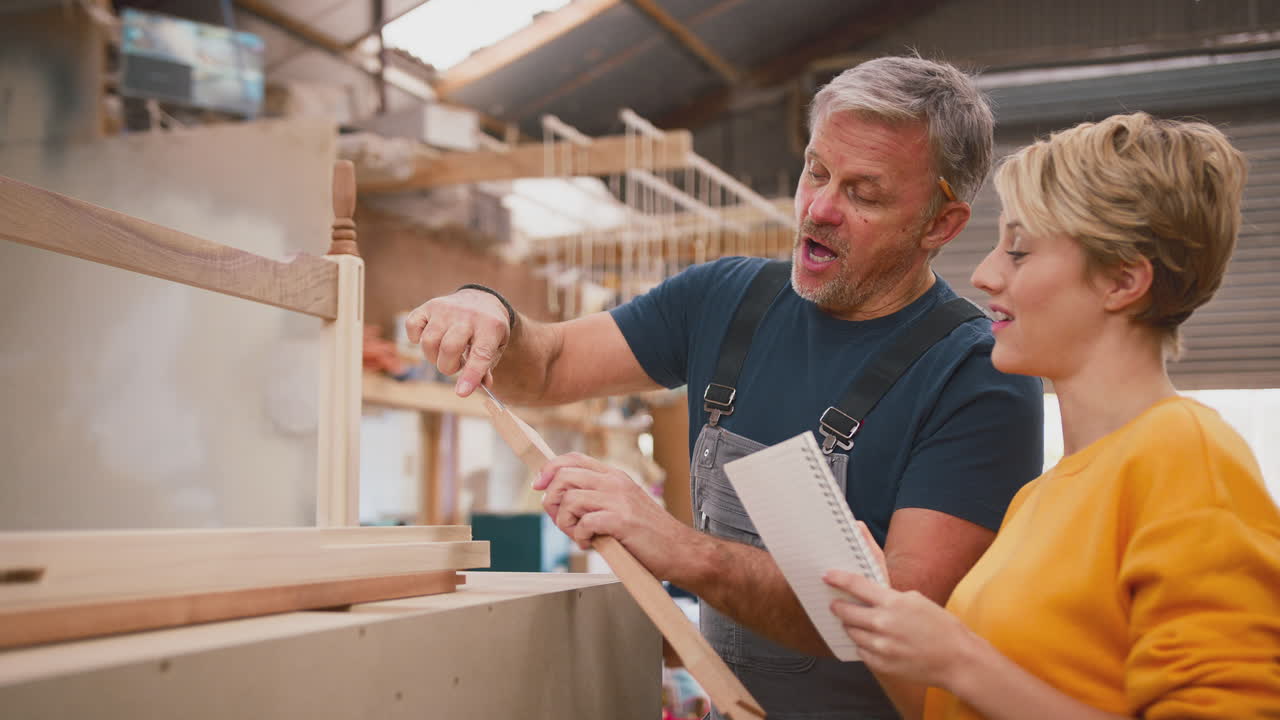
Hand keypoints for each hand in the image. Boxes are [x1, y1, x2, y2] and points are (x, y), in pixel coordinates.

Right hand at [404, 289, 509, 395]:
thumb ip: (486, 367)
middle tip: (455, 365)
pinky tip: (430, 339)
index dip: (470, 375)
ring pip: (428, 341)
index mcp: (490, 327)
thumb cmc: (487, 331)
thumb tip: (477, 386)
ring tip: (444, 354)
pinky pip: (412, 326)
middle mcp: (468, 315)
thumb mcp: (496, 347)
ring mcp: (446, 308)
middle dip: (448, 367)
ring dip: (433, 356)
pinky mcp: (429, 306)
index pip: (480, 354)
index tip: (461, 393)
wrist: (481, 300)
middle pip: (449, 348)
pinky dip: (416, 338)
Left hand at [534, 452, 697, 579]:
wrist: (681, 550)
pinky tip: (591, 545)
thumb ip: (596, 500)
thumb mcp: (622, 507)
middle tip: (560, 521)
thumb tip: (557, 502)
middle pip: (564, 475)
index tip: (539, 486)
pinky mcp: (621, 521)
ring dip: (564, 522)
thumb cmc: (649, 534)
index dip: (549, 469)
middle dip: (551, 500)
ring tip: (578, 536)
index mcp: (615, 476)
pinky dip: (579, 538)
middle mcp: (615, 482)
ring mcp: (619, 500)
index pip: (573, 458)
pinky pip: (584, 523)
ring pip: (570, 499)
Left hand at [823, 567, 976, 688]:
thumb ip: (890, 597)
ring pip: (852, 632)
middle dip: (839, 606)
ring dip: (852, 626)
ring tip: (859, 623)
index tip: (827, 576)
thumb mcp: (916, 600)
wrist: (957, 659)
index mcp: (893, 603)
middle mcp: (883, 624)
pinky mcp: (882, 664)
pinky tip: (874, 641)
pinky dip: (864, 645)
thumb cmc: (940, 627)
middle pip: (846, 612)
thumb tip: (868, 595)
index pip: (856, 586)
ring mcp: (881, 646)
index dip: (838, 579)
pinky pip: (861, 651)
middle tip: (836, 604)